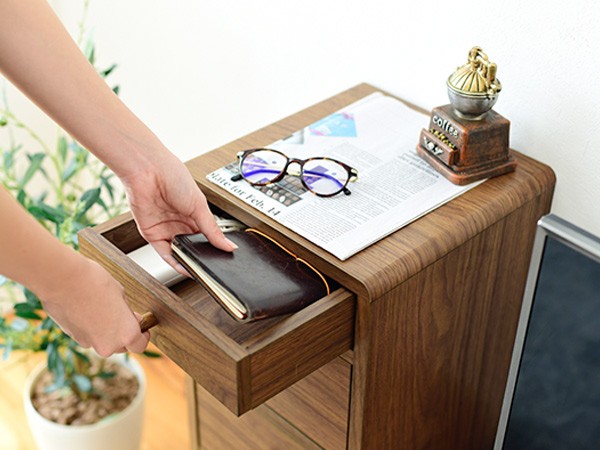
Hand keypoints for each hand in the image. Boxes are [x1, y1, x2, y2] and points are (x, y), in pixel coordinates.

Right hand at [41, 257, 149, 356]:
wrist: (63, 280)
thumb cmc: (95, 283)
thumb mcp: (121, 294)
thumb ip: (126, 312)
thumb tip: (128, 318)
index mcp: (126, 334)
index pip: (140, 346)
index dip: (142, 336)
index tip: (141, 327)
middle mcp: (108, 345)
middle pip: (121, 346)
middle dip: (122, 333)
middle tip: (121, 314)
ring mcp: (89, 343)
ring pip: (103, 341)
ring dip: (105, 331)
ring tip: (101, 309)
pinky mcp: (73, 338)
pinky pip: (87, 336)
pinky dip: (89, 327)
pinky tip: (86, 310)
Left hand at [121, 152, 236, 274]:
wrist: (148, 170)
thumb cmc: (173, 176)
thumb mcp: (200, 206)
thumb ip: (213, 230)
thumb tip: (228, 245)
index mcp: (195, 213)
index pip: (207, 236)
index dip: (214, 247)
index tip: (224, 258)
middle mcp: (180, 222)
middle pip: (194, 246)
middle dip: (202, 256)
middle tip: (212, 266)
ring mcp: (166, 228)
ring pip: (180, 252)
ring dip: (189, 261)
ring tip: (200, 268)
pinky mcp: (152, 234)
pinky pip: (165, 253)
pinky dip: (175, 262)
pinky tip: (185, 267)